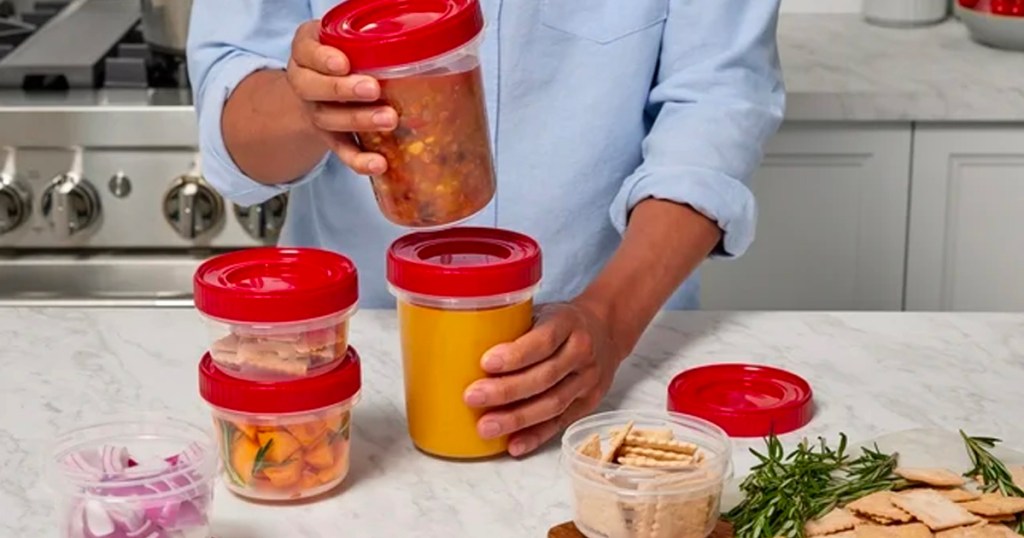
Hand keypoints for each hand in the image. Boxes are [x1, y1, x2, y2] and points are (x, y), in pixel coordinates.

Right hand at [286, 20, 396, 174]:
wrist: (320, 88)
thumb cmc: (342, 55)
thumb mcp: (345, 40)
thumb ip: (363, 41)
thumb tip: (411, 43)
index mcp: (306, 53)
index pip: (306, 52)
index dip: (323, 59)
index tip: (343, 63)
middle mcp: (305, 83)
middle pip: (313, 88)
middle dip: (343, 90)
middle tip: (373, 89)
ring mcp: (316, 112)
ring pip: (329, 119)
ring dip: (359, 121)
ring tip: (389, 119)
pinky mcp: (330, 138)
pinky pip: (341, 151)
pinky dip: (359, 160)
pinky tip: (379, 164)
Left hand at [463, 301, 625, 456]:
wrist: (607, 330)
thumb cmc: (560, 322)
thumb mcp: (542, 311)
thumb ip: (513, 326)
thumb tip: (459, 342)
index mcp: (567, 322)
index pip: (543, 340)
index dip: (515, 354)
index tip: (486, 363)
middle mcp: (582, 352)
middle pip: (544, 377)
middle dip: (506, 391)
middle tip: (472, 398)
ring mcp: (588, 380)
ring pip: (552, 404)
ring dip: (517, 419)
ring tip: (486, 427)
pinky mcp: (588, 403)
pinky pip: (560, 423)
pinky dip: (535, 436)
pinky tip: (513, 445)